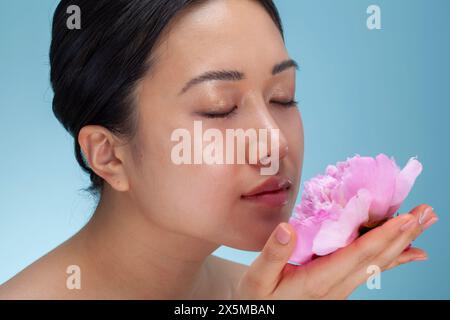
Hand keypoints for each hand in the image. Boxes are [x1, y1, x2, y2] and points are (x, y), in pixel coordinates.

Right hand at [234, 204, 437, 298]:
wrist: (262, 312)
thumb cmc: (258, 296)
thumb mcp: (258, 277)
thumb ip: (273, 254)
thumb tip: (287, 228)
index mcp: (318, 281)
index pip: (358, 256)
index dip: (384, 237)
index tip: (406, 219)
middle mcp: (337, 285)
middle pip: (377, 258)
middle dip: (404, 235)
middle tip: (427, 214)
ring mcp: (341, 286)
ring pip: (378, 263)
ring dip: (403, 242)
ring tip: (423, 224)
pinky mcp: (340, 283)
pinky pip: (371, 268)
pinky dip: (393, 257)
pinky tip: (410, 252)